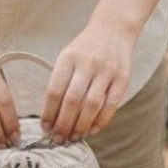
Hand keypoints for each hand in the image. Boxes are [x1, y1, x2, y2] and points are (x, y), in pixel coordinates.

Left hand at [40, 18, 138, 142]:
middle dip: (63, 124)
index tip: (45, 127)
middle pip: (72, 100)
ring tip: (74, 136)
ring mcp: (106, 70)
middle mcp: (87, 63)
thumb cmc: (85, 48)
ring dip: (81, 125)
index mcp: (68, 57)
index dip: (48, 112)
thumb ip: (60, 80)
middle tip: (59, 138)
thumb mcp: (67, 56)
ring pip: (91, 105)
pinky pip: (111, 104)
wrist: (113, 29)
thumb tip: (51, 114)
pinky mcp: (122, 77)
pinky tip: (92, 129)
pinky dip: (101, 120)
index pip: (54, 90)